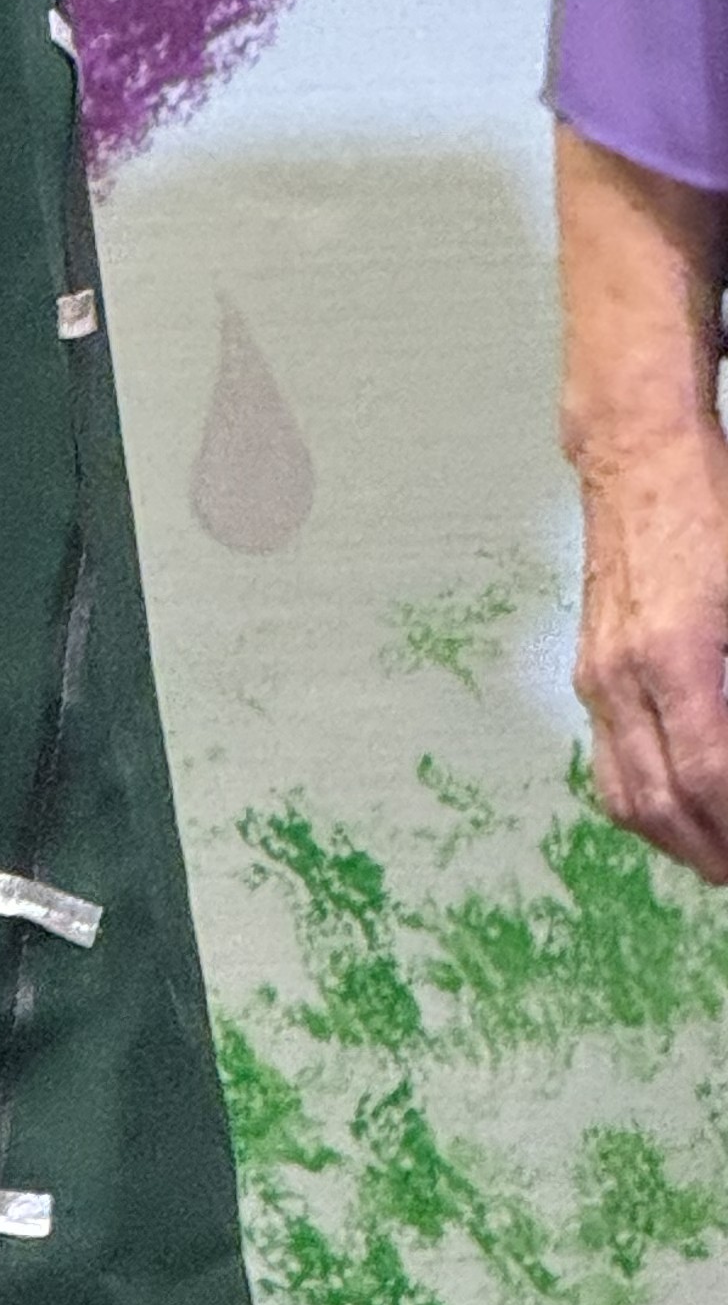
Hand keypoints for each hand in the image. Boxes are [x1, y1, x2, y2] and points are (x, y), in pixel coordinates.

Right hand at [557, 123, 727, 882]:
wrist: (637, 447)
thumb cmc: (713, 508)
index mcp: (677, 656)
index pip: (712, 786)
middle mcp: (625, 674)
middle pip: (664, 810)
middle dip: (716, 857)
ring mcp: (599, 671)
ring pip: (628, 795)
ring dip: (681, 841)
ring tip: (722, 854)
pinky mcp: (591, 662)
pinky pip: (612, 761)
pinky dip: (650, 803)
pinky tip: (688, 806)